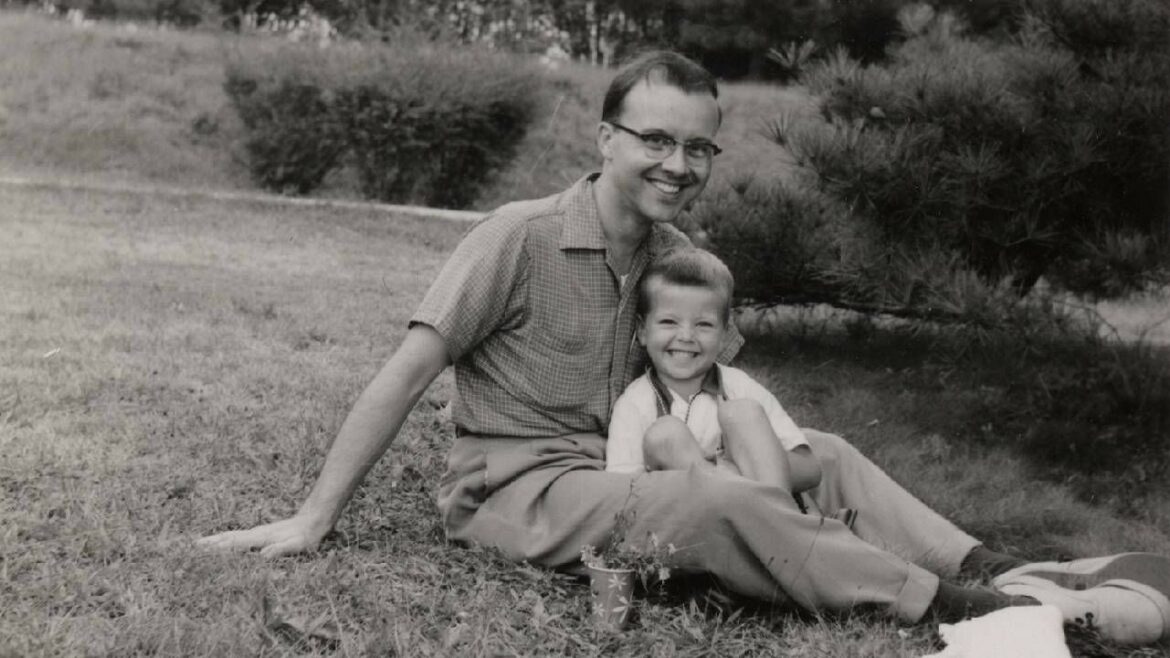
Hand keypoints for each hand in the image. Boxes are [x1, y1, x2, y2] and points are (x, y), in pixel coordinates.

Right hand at [196, 514, 330, 557]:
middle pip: (228, 538)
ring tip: (198, 544)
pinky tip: (222, 542)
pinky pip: (238, 537)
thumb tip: (263, 556)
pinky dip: (225, 539)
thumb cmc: (306, 537)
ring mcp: (257, 533)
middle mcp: (255, 534)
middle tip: (189, 547)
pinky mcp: (261, 534)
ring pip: (231, 536)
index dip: (218, 549)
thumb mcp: (296, 546)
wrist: (314, 520)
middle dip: (210, 544)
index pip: (235, 544)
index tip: (200, 552)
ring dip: (215, 540)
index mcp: (260, 539)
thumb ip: (280, 550)